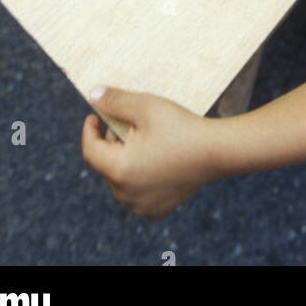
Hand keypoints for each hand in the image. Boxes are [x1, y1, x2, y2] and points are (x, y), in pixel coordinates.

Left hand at [81, 86, 218, 219]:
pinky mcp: (156, 210)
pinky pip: (136, 193)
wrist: (216, 152)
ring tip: (144, 141)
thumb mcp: (145, 107)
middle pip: (106, 165)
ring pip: (120, 180)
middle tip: (131, 124)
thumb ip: (116, 101)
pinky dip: (138, 178)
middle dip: (112, 143)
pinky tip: (154, 161)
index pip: (90, 151)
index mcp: (119, 171)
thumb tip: (93, 95)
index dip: (89, 131)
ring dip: (125, 160)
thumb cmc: (180, 127)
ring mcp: (142, 206)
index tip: (95, 116)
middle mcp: (126, 195)